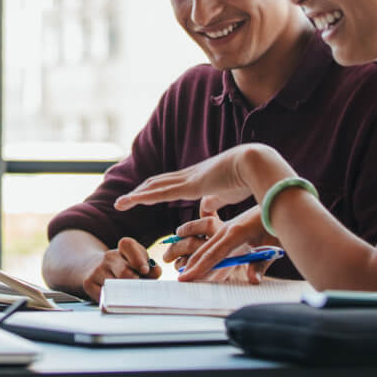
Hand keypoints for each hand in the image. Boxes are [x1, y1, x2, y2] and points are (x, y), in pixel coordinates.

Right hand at [78, 237, 158, 302]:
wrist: (95, 268)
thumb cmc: (124, 268)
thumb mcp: (138, 264)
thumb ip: (151, 268)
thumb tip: (156, 271)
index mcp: (123, 248)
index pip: (128, 245)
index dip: (138, 258)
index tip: (145, 270)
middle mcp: (109, 256)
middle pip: (124, 272)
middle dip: (135, 284)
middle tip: (140, 290)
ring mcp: (97, 269)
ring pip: (115, 286)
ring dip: (126, 294)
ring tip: (130, 296)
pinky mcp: (89, 283)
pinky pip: (105, 296)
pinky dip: (114, 301)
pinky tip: (117, 299)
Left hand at [114, 149, 252, 214]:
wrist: (256, 164)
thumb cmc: (247, 179)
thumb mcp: (226, 194)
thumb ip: (213, 201)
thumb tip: (204, 211)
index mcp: (197, 178)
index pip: (170, 183)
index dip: (155, 190)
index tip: (142, 196)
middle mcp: (188, 176)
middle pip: (157, 183)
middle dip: (140, 192)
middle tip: (124, 201)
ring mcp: (187, 179)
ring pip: (154, 187)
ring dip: (136, 195)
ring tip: (120, 203)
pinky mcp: (190, 185)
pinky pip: (160, 192)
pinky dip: (143, 197)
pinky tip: (131, 201)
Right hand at [176, 206, 277, 282]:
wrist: (277, 201)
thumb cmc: (276, 225)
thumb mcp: (272, 245)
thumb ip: (260, 264)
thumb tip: (253, 281)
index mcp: (236, 233)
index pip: (214, 254)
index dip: (199, 267)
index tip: (186, 277)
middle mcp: (227, 229)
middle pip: (205, 249)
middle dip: (191, 264)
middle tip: (179, 279)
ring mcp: (227, 226)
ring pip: (206, 244)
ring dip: (193, 256)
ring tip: (181, 267)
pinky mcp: (230, 226)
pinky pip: (212, 240)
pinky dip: (202, 250)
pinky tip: (196, 256)